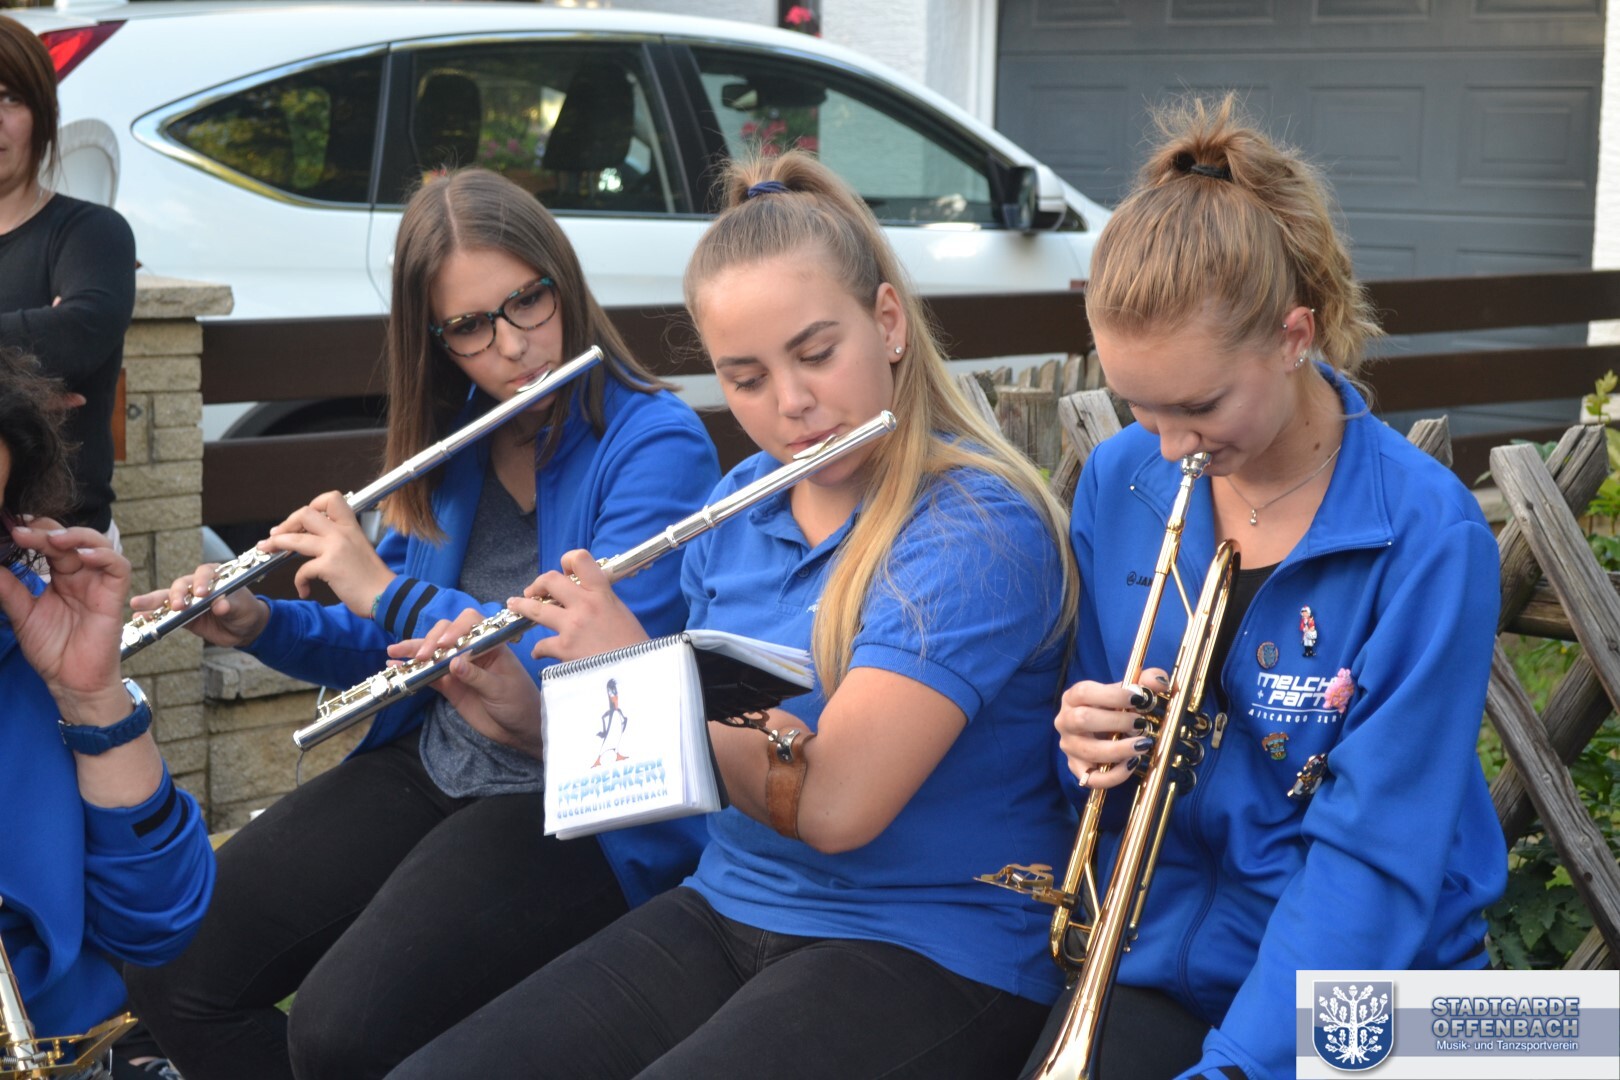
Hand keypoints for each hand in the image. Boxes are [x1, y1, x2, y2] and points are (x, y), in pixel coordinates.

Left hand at [0, 520, 130, 722]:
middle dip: (47, 531)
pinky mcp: (114, 596)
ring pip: (98, 545)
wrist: (71, 680)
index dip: (33, 533)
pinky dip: (104, 556)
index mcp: (60, 577)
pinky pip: (118, 567)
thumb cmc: (51, 650)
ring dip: (78, 537)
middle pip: (70, 540)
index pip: (49, 545)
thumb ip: (10, 589)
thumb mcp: (22, 614)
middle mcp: (80, 576)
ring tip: (53, 539)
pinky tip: (83, 556)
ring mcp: (98, 584)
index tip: (10, 530)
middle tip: (23, 532)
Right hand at [129, 562, 271, 646]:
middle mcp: (198, 585)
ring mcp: (188, 600)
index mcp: (216, 576)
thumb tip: (221, 605)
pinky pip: (165, 615)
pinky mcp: (182, 616)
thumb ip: (232, 605)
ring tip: (137, 604)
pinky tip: (139, 617)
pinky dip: (152, 616)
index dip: (201, 581)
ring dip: (153, 601)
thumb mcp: (242, 607)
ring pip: (168, 598)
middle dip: (177, 594)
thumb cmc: (245, 610)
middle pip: (182, 584)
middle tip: (178, 605)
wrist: (244, 628)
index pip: (205, 572)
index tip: (201, 592)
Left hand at [258, 491, 392, 615]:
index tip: (303, 520)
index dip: (312, 505)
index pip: (330, 499)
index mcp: (351, 527)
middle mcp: (342, 533)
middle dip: (286, 524)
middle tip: (276, 535)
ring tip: (267, 549)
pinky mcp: (329, 567)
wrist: (386, 596)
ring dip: (277, 544)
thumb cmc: (373, 579)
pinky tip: (304, 590)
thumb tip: (317, 541)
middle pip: (305, 514)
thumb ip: (342, 541)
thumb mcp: (360, 549)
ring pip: (295, 538)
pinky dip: (300, 582)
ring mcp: (335, 549)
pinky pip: (302, 570)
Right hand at [391, 609, 542, 757]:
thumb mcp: (501, 689)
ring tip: (393, 652)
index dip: (455, 629)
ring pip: (433, 652)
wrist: (519, 729)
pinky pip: (427, 674)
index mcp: (491, 644)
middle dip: (431, 641)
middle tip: (422, 656)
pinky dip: (412, 670)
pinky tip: (395, 666)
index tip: (444, 645)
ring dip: (414, 650)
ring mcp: (458, 667)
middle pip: (446, 634)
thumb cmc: (519, 703)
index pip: (470, 624)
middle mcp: (472, 650)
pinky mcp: (448, 685)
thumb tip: (453, 663)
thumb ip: (477, 676)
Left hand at [511, 549, 648, 662]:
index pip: (580, 560)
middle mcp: (584, 604)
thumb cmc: (635, 646)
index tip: (564, 571)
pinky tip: (539, 653)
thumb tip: (588, 601)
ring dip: (522, 606)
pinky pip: (541, 645)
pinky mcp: (564, 649)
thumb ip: (603, 602)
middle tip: (533, 591)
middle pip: (550, 580)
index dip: (567, 560)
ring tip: (515, 604)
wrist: (638, 672)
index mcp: (602, 593)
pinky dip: (539, 650)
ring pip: (536, 608)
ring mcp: (572, 626)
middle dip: (538, 584)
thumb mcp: (623, 614)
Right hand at [1053, 668, 1168, 791]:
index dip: (1112, 695)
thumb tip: (1160, 680)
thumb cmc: (1111, 708)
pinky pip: (1092, 778)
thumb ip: (1144, 683)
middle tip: (1140, 722)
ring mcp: (1070, 747)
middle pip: (1082, 720)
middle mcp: (1065, 721)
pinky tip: (1132, 763)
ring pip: (1089, 751)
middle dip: (1116, 722)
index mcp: (1073, 698)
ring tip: (1143, 744)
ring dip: (1119, 749)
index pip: (1084, 692)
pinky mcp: (1077, 769)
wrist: (1099, 729)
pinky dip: (1114, 775)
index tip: (1138, 699)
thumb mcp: (1124, 693)